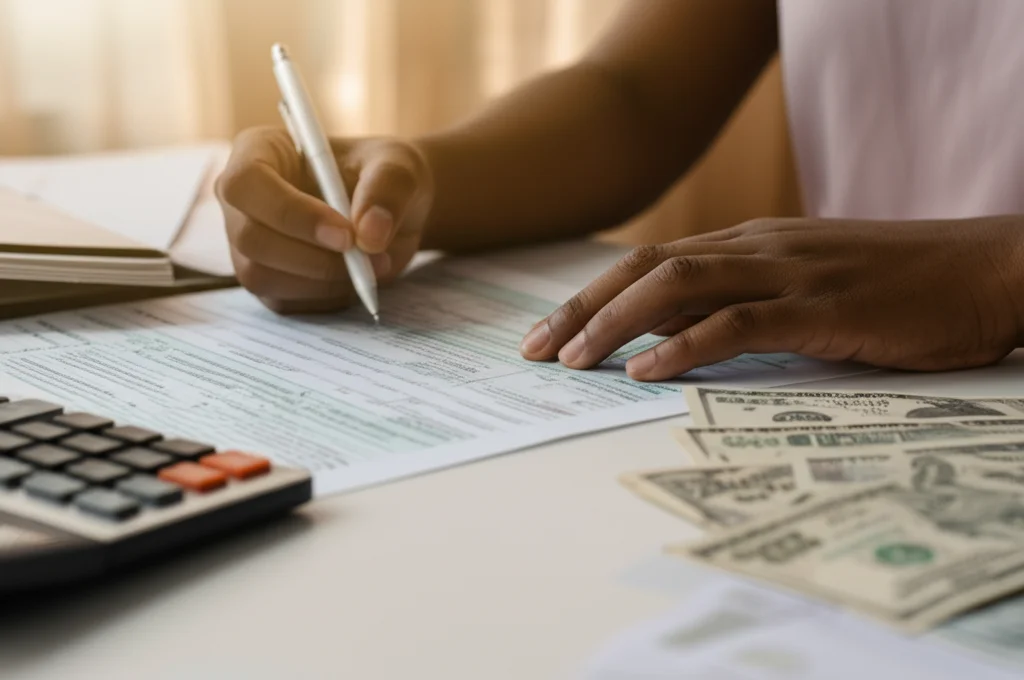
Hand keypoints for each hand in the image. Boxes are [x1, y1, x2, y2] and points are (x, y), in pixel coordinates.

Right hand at [216, 126, 433, 312]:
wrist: (391, 212)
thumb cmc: (383, 175)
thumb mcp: (399, 165)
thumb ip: (388, 189)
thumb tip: (370, 234)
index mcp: (260, 152)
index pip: (245, 182)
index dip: (291, 212)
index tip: (345, 233)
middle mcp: (243, 200)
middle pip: (249, 237)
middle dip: (312, 256)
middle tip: (368, 257)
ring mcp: (249, 244)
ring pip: (261, 275)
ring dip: (322, 280)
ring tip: (372, 265)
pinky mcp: (268, 279)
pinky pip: (283, 300)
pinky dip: (325, 297)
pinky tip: (355, 279)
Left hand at [519, 217, 1023, 379]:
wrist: (988, 269)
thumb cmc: (902, 285)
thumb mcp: (810, 286)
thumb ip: (748, 301)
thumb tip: (684, 336)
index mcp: (751, 244)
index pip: (651, 264)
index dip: (594, 296)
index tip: (551, 332)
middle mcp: (757, 249)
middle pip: (645, 270)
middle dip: (581, 309)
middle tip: (533, 351)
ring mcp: (787, 273)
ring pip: (675, 289)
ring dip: (614, 325)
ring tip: (571, 362)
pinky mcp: (820, 307)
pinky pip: (735, 322)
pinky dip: (681, 347)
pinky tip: (644, 372)